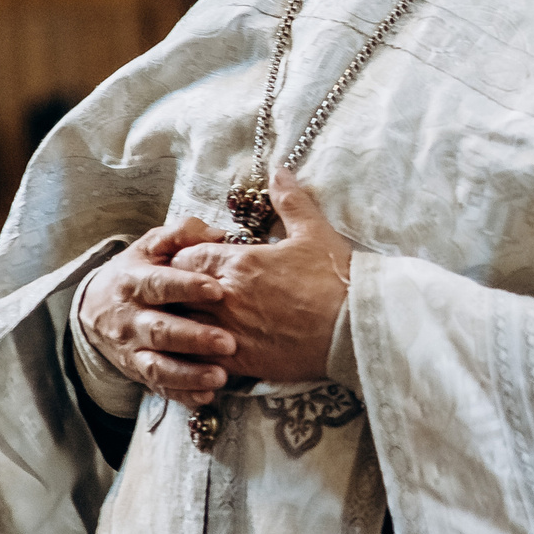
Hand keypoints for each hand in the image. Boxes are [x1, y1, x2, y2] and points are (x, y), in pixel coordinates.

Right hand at [77, 217, 238, 407]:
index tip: (217, 290)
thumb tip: (216, 234)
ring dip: (188, 374)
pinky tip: (206, 396)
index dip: (186, 287)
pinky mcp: (138, 372)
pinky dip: (181, 394)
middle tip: (229, 342)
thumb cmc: (139, 270)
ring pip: (157, 366)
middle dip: (194, 338)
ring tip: (220, 376)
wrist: (96, 306)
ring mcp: (132, 350)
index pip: (159, 285)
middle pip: (160, 330)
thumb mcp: (152, 245)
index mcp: (134, 282)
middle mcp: (131, 319)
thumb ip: (182, 234)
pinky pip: (158, 387)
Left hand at [169, 164, 353, 384]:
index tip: (192, 261)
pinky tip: (200, 353)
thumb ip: (291, 201)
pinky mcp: (240, 361)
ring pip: (184, 328)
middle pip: (178, 293)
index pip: (188, 257)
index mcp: (240, 263)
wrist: (355, 327)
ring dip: (183, 323)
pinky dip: (195, 355)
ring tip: (186, 323)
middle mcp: (227, 297)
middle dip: (178, 291)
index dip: (186, 258)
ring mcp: (230, 331)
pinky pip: (201, 359)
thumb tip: (279, 172)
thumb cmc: (336, 279)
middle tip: (183, 292)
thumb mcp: (314, 232)